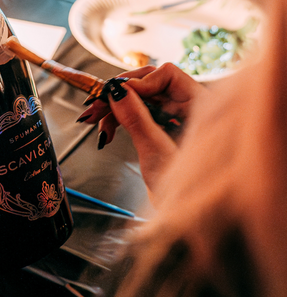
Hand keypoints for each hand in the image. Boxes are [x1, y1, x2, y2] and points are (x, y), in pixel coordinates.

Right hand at [77, 63, 205, 200]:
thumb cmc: (190, 194)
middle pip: (150, 84)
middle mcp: (192, 107)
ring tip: (96, 124)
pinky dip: (121, 119)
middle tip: (94, 107)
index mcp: (203, 107)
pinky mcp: (166, 128)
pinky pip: (140, 112)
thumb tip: (117, 90)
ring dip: (115, 108)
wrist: (192, 221)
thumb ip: (137, 119)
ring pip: (140, 98)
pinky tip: (107, 131)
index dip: (139, 82)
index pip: (167, 75)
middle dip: (120, 94)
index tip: (115, 95)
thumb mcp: (158, 153)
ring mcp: (178, 117)